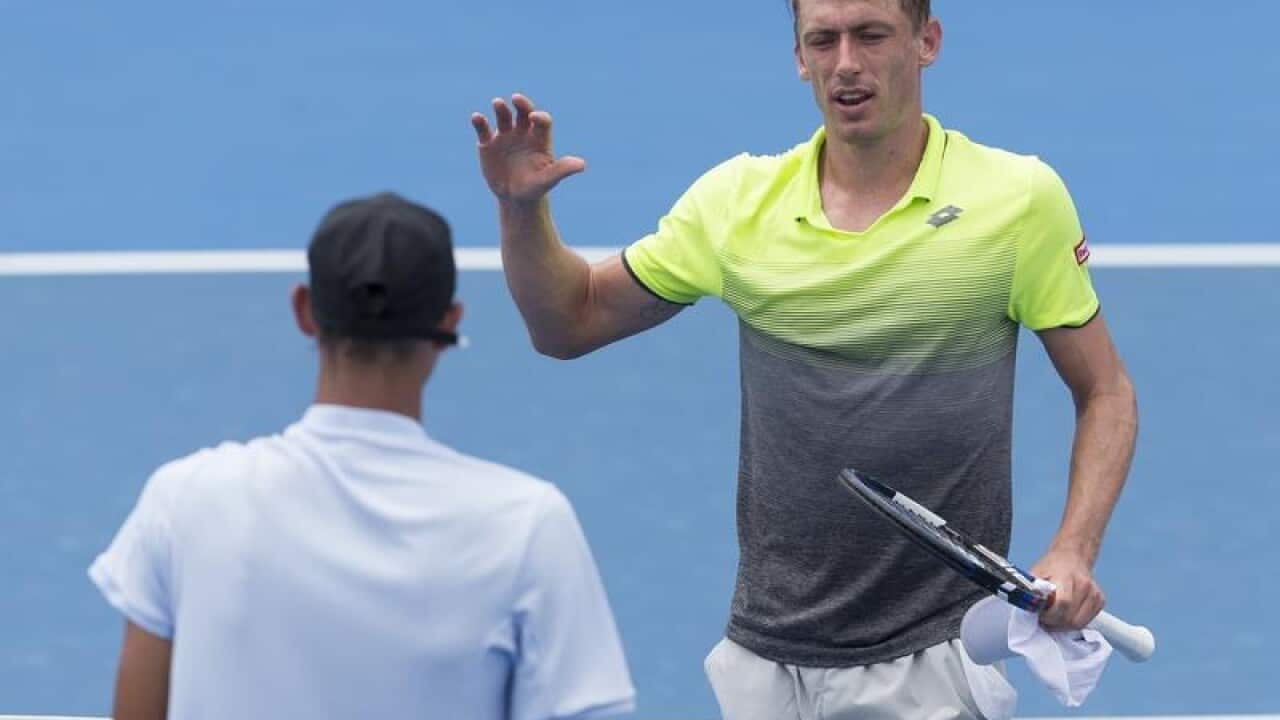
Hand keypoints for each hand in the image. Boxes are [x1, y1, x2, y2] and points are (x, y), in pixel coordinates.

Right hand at [471, 94, 585, 204]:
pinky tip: (477, 118)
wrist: (515, 198)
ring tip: (498, 103)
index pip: (542, 120)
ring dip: (501, 108)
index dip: (539, 116)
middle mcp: (523, 132)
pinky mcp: (488, 143)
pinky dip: (479, 122)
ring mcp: (505, 136)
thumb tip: (582, 165)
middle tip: (516, 99)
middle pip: (523, 112)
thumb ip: (563, 169)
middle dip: (521, 104)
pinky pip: (483, 129)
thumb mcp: (548, 179)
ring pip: (503, 116)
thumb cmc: (535, 187)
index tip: (535, 117)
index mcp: (539, 138)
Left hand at [1030, 547, 1104, 630]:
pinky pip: (1086, 622)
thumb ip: (1032, 591)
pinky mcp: (1100, 600)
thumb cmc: (1051, 567)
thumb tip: (1027, 608)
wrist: (1071, 556)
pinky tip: (1064, 616)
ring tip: (1052, 618)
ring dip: (1063, 626)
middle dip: (1053, 623)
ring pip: (1078, 623)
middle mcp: (1084, 585)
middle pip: (1070, 618)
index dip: (1049, 615)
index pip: (1063, 603)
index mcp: (1066, 577)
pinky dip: (1073, 623)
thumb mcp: (1036, 574)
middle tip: (1043, 619)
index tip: (1040, 615)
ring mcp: (1094, 593)